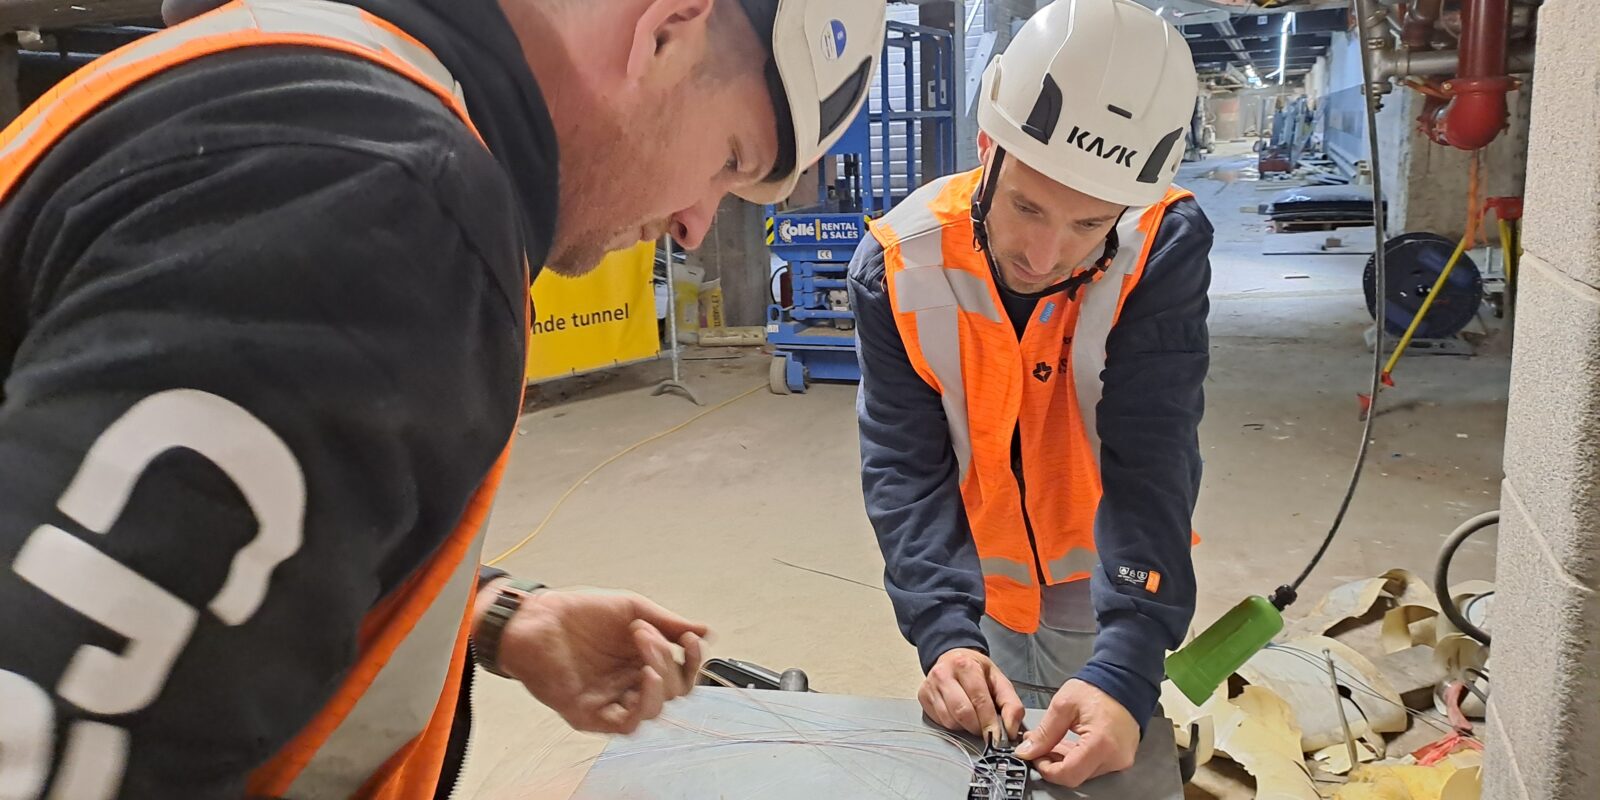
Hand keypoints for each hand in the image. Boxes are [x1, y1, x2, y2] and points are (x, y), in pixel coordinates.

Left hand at [488, 587, 708, 733]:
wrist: (537, 618)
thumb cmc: (578, 612)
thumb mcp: (631, 609)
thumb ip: (668, 623)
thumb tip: (706, 631)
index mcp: (641, 660)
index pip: (681, 674)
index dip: (692, 660)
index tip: (688, 639)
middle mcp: (629, 683)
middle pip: (672, 691)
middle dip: (666, 659)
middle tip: (644, 633)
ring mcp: (611, 700)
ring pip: (654, 711)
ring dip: (660, 683)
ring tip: (647, 656)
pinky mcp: (591, 714)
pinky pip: (626, 725)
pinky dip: (642, 706)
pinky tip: (643, 679)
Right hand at [918, 648, 1024, 744]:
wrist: (953, 657)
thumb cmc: (976, 670)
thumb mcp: (999, 680)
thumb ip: (1011, 704)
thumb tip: (1011, 729)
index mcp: (965, 665)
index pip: (979, 700)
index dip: (990, 722)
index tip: (998, 736)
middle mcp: (944, 673)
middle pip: (962, 712)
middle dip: (977, 727)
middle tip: (985, 729)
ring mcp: (930, 686)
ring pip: (950, 721)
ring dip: (965, 727)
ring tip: (972, 717)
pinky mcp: (923, 697)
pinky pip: (940, 722)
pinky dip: (953, 724)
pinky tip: (958, 714)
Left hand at [1013, 679, 1138, 786]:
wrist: (1124, 681)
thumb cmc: (1098, 688)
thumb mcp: (1063, 705)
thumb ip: (1044, 732)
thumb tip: (1028, 751)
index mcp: (1101, 743)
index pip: (1069, 774)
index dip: (1047, 769)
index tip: (1035, 758)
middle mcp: (1115, 757)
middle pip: (1076, 776)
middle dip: (1054, 764)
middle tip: (1040, 748)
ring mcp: (1121, 759)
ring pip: (1084, 773)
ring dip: (1066, 761)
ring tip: (1055, 742)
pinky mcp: (1122, 758)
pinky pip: (1095, 766)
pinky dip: (1079, 759)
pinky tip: (1070, 744)